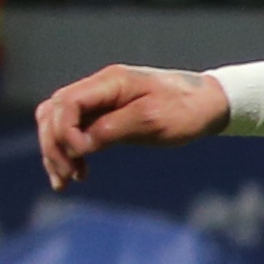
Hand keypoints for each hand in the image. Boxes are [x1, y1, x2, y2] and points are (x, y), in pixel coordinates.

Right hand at [34, 65, 233, 190]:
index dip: (65, 131)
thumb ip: (114, 129)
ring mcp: (100, 101)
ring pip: (59, 121)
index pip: (67, 103)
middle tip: (66, 176)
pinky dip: (70, 151)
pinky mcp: (106, 115)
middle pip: (54, 112)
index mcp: (110, 82)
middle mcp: (99, 88)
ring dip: (56, 150)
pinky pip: (76, 130)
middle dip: (54, 145)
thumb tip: (80, 146)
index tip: (81, 156)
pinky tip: (77, 174)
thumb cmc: (187, 110)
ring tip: (65, 181)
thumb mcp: (153, 121)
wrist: (210, 104)